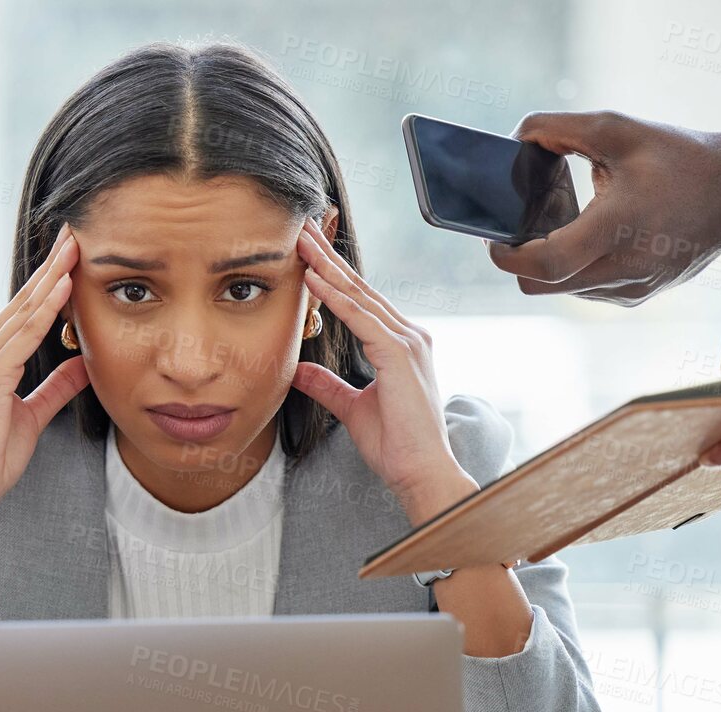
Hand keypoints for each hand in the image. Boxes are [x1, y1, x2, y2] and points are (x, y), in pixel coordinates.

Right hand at [0, 224, 89, 554]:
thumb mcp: (32, 416)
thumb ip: (56, 388)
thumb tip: (83, 365)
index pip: (23, 314)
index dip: (47, 285)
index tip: (69, 259)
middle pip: (22, 302)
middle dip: (50, 268)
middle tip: (73, 235)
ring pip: (23, 311)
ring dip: (51, 277)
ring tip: (74, 249)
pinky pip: (23, 335)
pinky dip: (44, 309)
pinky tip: (63, 287)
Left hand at [292, 219, 477, 521]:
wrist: (420, 471)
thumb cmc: (397, 446)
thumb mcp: (352, 408)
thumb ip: (328, 386)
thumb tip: (300, 371)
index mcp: (400, 345)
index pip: (361, 301)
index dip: (333, 275)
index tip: (309, 254)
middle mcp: (408, 336)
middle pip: (360, 288)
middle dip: (329, 258)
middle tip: (302, 231)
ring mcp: (407, 342)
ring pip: (360, 296)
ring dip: (328, 268)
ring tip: (302, 243)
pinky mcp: (399, 354)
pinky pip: (361, 318)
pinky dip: (336, 298)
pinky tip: (314, 280)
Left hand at [487, 112, 720, 304]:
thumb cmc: (678, 158)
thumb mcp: (617, 130)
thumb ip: (558, 130)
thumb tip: (515, 140)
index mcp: (618, 227)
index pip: (545, 263)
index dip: (507, 256)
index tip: (492, 236)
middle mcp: (624, 268)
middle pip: (539, 285)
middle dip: (518, 259)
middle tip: (516, 227)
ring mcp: (630, 289)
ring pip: (561, 289)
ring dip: (548, 262)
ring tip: (562, 222)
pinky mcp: (636, 296)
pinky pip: (585, 289)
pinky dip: (574, 267)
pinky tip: (589, 234)